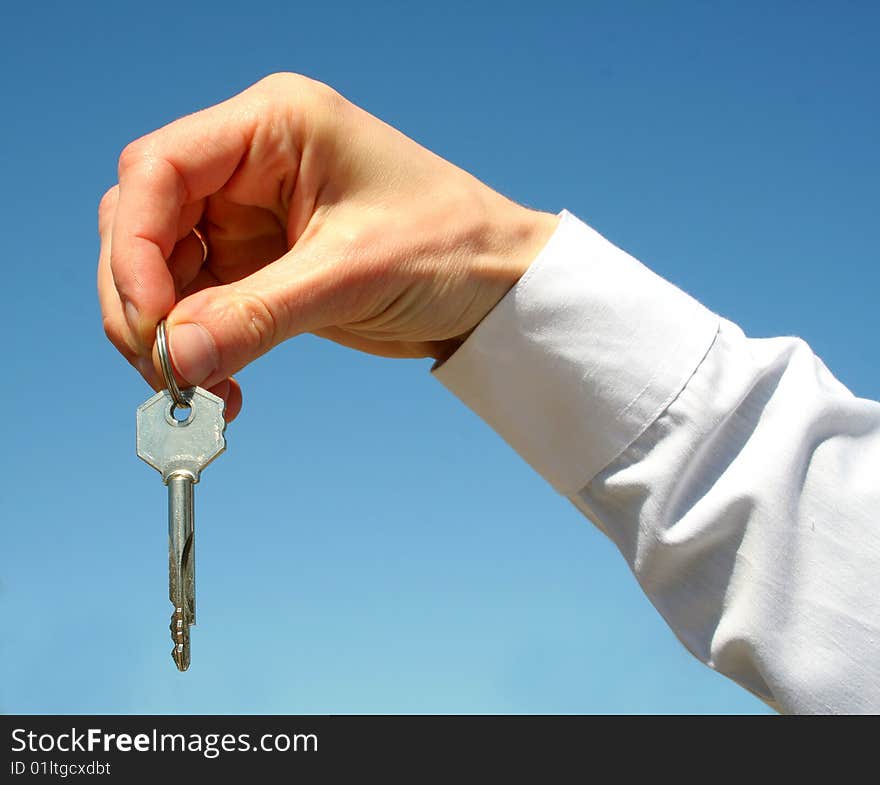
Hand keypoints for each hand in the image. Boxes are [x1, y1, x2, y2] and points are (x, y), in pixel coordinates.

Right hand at [98, 73, 557, 419]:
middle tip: (163, 368)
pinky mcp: (263, 264)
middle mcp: (251, 163)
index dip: (136, 246)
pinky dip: (200, 349)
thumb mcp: (353, 275)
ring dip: (168, 335)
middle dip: (143, 299)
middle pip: (147, 222)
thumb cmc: (452, 247)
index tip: (150, 319)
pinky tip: (220, 388)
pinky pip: (204, 306)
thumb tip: (172, 358)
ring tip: (196, 390)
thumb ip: (257, 315)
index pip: (160, 170)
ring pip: (167, 271)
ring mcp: (253, 215)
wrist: (500, 286)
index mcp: (273, 127)